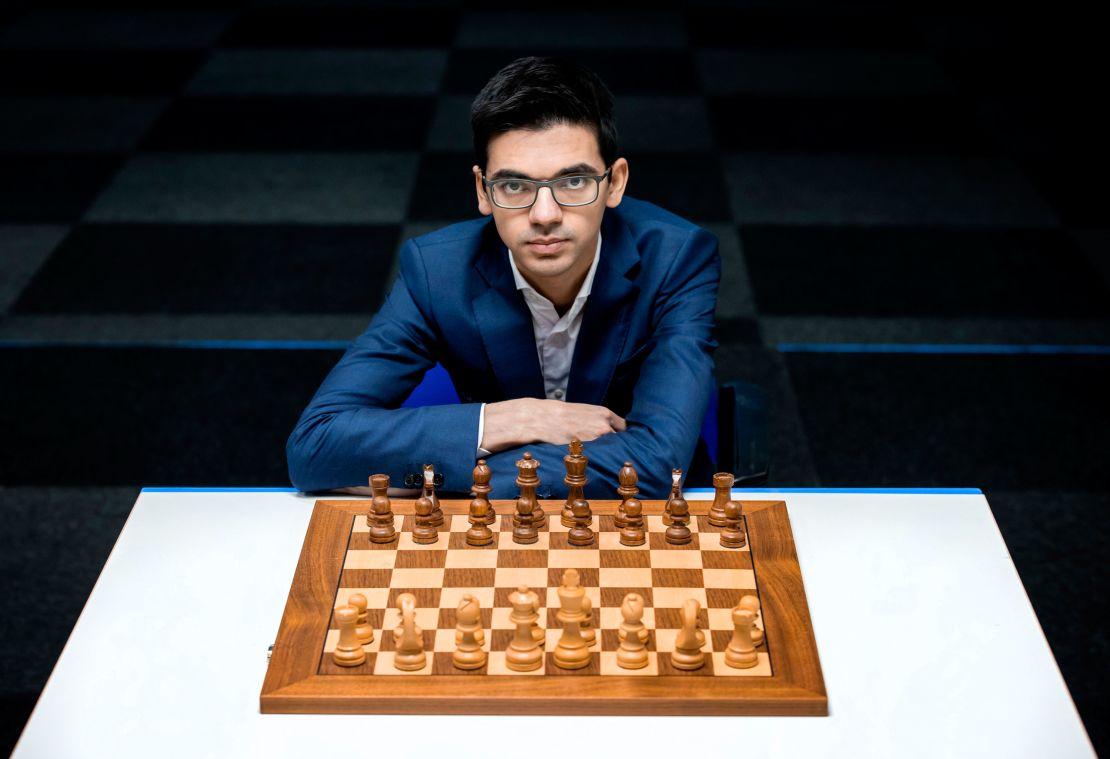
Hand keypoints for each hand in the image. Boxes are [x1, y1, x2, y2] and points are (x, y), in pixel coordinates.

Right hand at [480, 398, 626, 452]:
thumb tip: (609, 430)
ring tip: (598, 457)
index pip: (624, 427)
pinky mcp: (585, 451)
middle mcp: (604, 426)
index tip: (620, 441)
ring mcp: (595, 440)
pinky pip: (595, 457)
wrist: (541, 418)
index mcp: (604, 413)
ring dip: (605, 454)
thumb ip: (598, 419)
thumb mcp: (583, 411)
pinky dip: (594, 459)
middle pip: (619, 441)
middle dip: (615, 446)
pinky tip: (587, 460)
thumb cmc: (561, 414)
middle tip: (610, 451)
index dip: (621, 435)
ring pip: (608, 450)